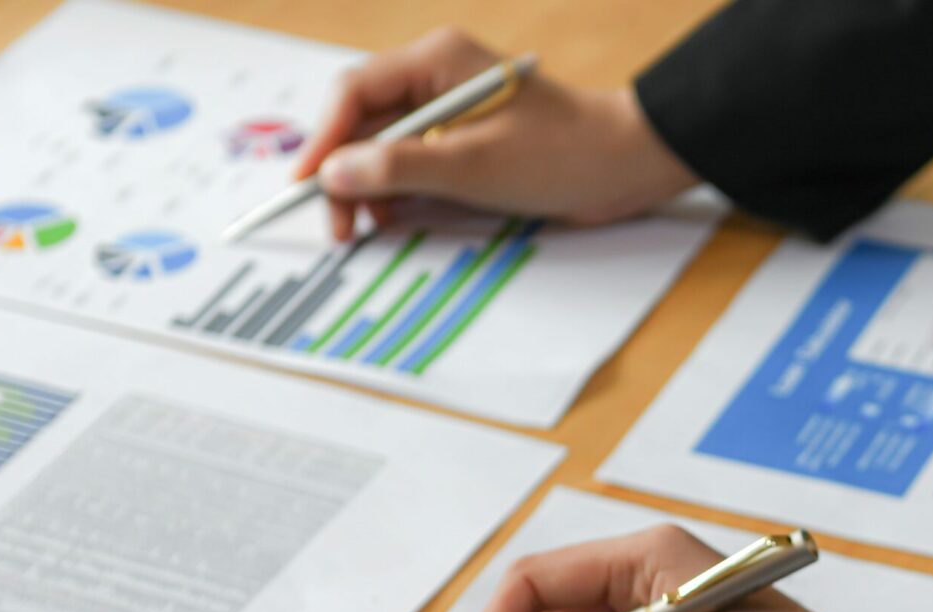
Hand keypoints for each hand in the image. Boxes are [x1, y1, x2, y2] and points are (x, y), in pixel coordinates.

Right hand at [296, 28, 696, 241]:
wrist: (625, 168)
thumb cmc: (563, 154)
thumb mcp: (475, 165)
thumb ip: (401, 168)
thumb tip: (336, 174)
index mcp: (437, 61)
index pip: (356, 94)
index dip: (324, 141)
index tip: (307, 187)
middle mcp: (436, 80)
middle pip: (365, 125)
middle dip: (346, 175)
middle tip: (340, 227)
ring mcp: (449, 114)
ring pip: (384, 151)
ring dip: (371, 190)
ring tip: (369, 230)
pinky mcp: (462, 145)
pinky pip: (413, 168)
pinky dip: (400, 196)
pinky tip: (397, 221)